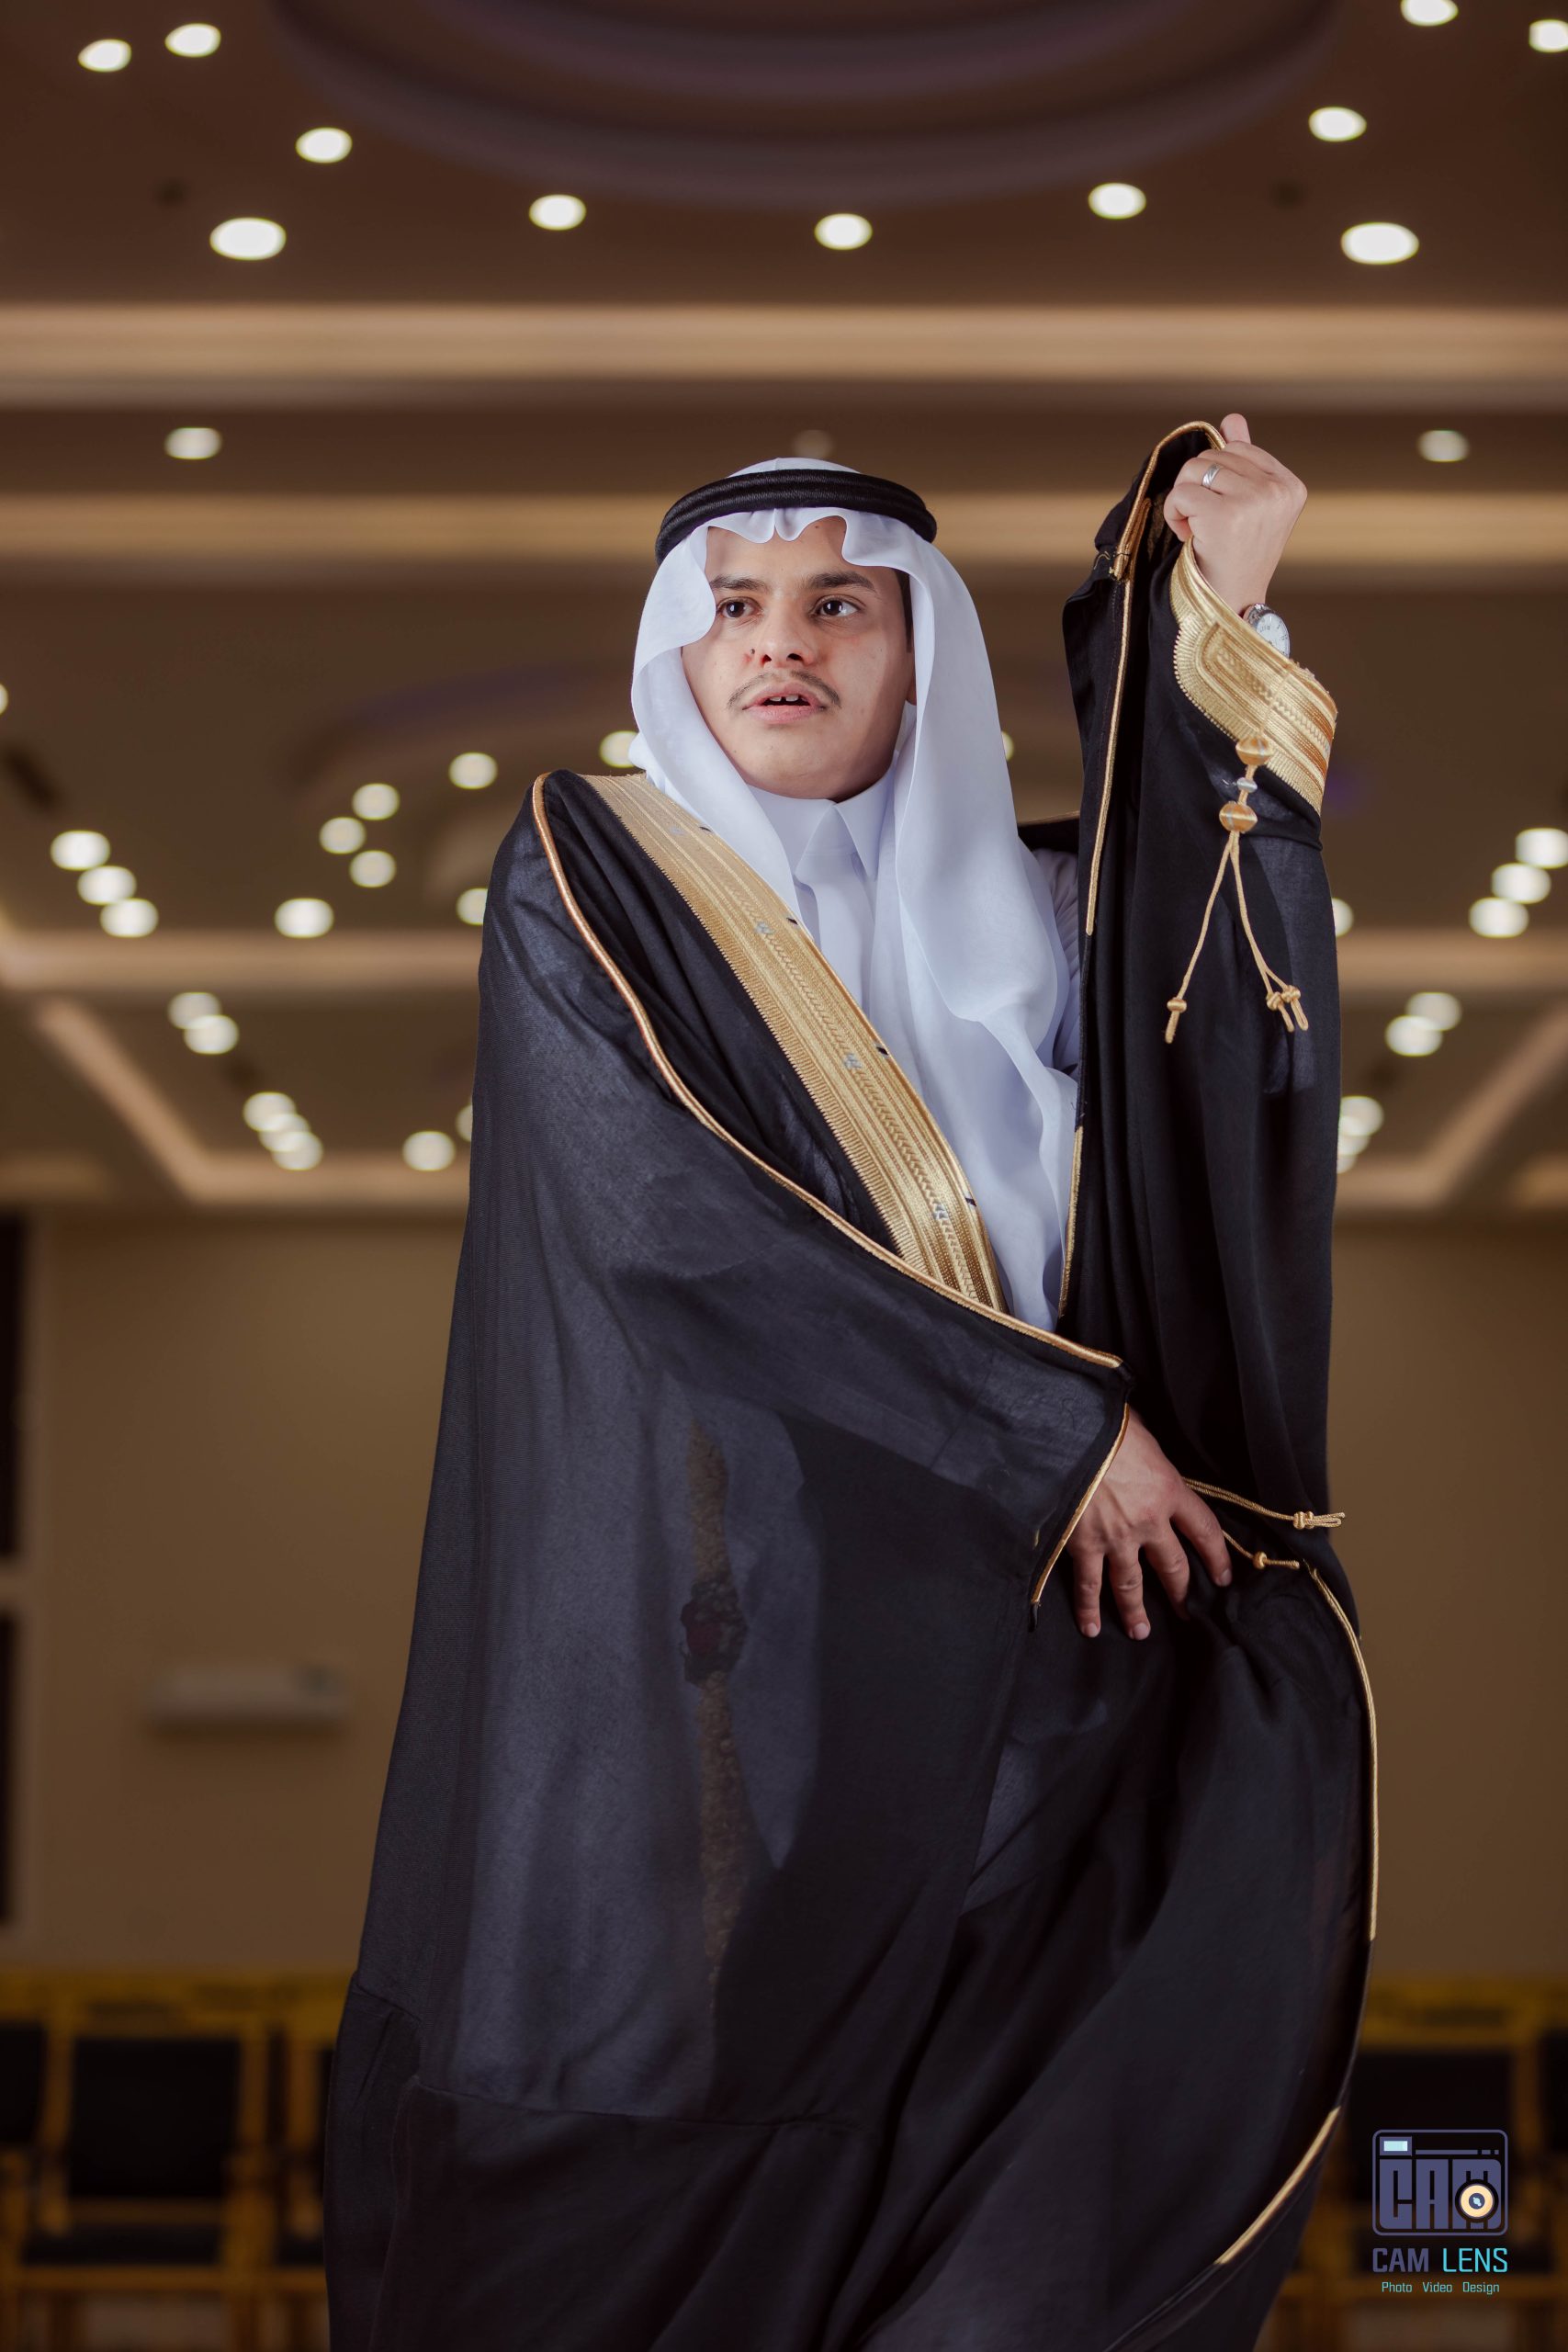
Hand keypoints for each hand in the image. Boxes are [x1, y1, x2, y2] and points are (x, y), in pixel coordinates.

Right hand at [1068, 1404, 1232, 1639]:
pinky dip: (1088, 1608)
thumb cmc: (1105, 1426)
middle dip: (1181, 1593)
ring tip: (1141, 1632)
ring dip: (1136, 1611)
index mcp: (1169, 1491)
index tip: (1223, 1578)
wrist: (1067, 1434)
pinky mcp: (1084, 1546)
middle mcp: (1149, 1522)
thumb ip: (1150, 1455)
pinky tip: (1090, 1627)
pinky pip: (1088, 1585)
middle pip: (1173, 1566)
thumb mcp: (1142, 1433)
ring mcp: (1116, 1538)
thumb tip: (1147, 1451)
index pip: (1204, 1530)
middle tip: (1186, 1612)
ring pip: (1131, 1584)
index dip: (1217, 1557)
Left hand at [1162, 411, 1306, 616]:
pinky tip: (1189, 538)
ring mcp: (1255, 501)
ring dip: (1184, 502)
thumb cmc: (1236, 560)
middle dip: (1199, 489)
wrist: (1232, 608)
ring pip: (1194, 470)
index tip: (1225, 514)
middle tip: (1209, 527)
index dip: (1218, 479)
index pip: (1238, 449)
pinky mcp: (1226, 515)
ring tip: (1200, 531)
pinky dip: (1174, 515)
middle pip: (1213, 456)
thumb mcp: (1248, 507)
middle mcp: (1278, 490)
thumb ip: (1243, 461)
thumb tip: (1233, 418)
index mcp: (1290, 485)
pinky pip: (1181, 493)